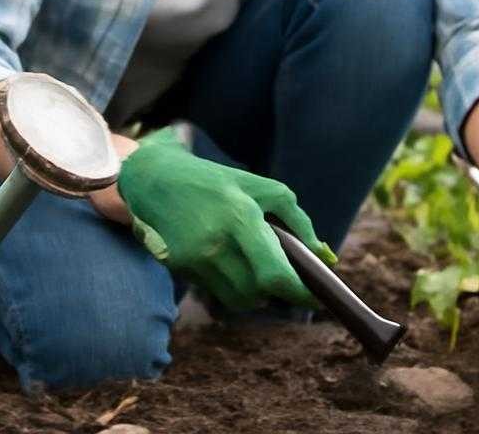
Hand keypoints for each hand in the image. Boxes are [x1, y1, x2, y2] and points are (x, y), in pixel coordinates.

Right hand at [116, 127, 336, 311]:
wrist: (153, 178)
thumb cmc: (213, 180)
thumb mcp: (258, 186)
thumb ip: (296, 220)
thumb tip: (325, 255)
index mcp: (240, 216)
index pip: (276, 274)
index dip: (299, 292)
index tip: (315, 295)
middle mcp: (216, 243)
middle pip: (259, 293)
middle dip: (278, 291)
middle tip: (287, 279)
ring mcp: (194, 260)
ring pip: (238, 299)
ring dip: (255, 292)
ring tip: (256, 267)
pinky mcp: (179, 269)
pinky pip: (216, 292)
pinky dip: (231, 284)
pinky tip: (229, 261)